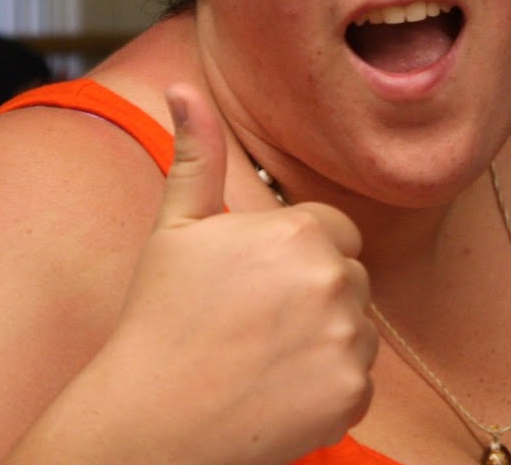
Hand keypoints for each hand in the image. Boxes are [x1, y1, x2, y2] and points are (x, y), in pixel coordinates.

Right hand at [102, 83, 376, 464]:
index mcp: (299, 231)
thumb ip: (196, 155)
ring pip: (358, 330)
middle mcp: (333, 280)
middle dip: (314, 296)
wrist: (152, 420)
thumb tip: (183, 89)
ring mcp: (346, 341)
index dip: (295, 256)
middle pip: (350, 279)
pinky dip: (327, 391)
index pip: (334, 232)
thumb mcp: (176, 229)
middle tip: (253, 323)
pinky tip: (277, 393)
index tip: (254, 285)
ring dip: (324, 342)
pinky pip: (358, 382)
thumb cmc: (160, 320)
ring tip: (262, 357)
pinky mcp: (352, 395)